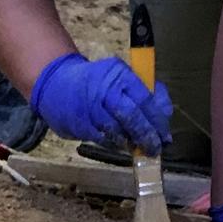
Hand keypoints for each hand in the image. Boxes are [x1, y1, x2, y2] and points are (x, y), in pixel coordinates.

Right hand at [28, 52, 171, 155]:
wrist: (57, 85)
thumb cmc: (97, 82)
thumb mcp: (119, 76)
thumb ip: (143, 91)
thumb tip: (165, 113)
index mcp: (119, 74)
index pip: (145, 99)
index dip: (158, 119)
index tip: (165, 133)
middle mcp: (104, 90)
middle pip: (132, 117)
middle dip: (147, 135)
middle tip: (155, 148)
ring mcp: (91, 109)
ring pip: (118, 131)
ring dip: (131, 142)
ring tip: (140, 147)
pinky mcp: (80, 125)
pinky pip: (104, 139)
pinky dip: (116, 144)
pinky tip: (122, 144)